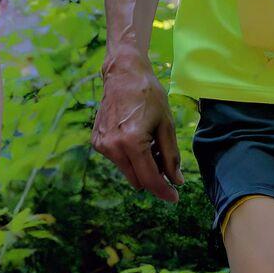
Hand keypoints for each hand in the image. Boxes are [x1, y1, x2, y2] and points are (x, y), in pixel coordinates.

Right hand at [92, 54, 182, 201]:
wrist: (123, 74)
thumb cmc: (148, 95)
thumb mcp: (166, 125)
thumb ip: (171, 156)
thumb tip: (176, 181)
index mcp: (132, 142)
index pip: (150, 179)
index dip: (164, 191)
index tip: (175, 198)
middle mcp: (113, 147)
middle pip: (137, 180)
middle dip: (154, 178)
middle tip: (166, 164)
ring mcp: (102, 145)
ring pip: (128, 172)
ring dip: (142, 167)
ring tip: (151, 144)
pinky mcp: (97, 142)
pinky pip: (118, 160)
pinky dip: (130, 157)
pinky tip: (137, 138)